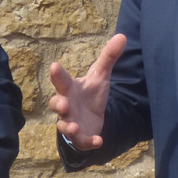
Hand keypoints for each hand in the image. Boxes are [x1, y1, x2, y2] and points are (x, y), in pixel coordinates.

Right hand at [48, 34, 125, 151]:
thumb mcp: (100, 76)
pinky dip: (88, 142)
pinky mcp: (80, 137)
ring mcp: (70, 122)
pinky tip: (98, 141)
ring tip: (73, 127)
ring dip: (67, 126)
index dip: (57, 74)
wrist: (92, 117)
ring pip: (63, 125)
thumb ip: (108, 57)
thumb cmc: (90, 94)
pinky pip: (81, 141)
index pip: (61, 80)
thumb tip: (122, 36)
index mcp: (70, 88)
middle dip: (58, 105)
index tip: (54, 66)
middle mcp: (66, 105)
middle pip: (56, 104)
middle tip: (63, 104)